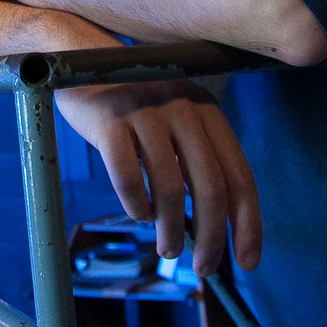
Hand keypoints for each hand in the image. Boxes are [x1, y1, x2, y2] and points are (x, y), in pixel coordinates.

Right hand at [56, 79, 260, 276]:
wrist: (78, 58)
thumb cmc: (132, 105)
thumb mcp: (174, 121)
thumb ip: (196, 161)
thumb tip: (214, 227)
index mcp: (207, 110)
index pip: (240, 176)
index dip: (248, 223)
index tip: (248, 261)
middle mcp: (183, 107)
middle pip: (210, 188)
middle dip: (212, 237)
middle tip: (203, 268)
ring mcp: (145, 112)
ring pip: (169, 189)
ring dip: (171, 230)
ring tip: (167, 249)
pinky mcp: (109, 121)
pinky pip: (128, 177)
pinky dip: (136, 206)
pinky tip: (137, 214)